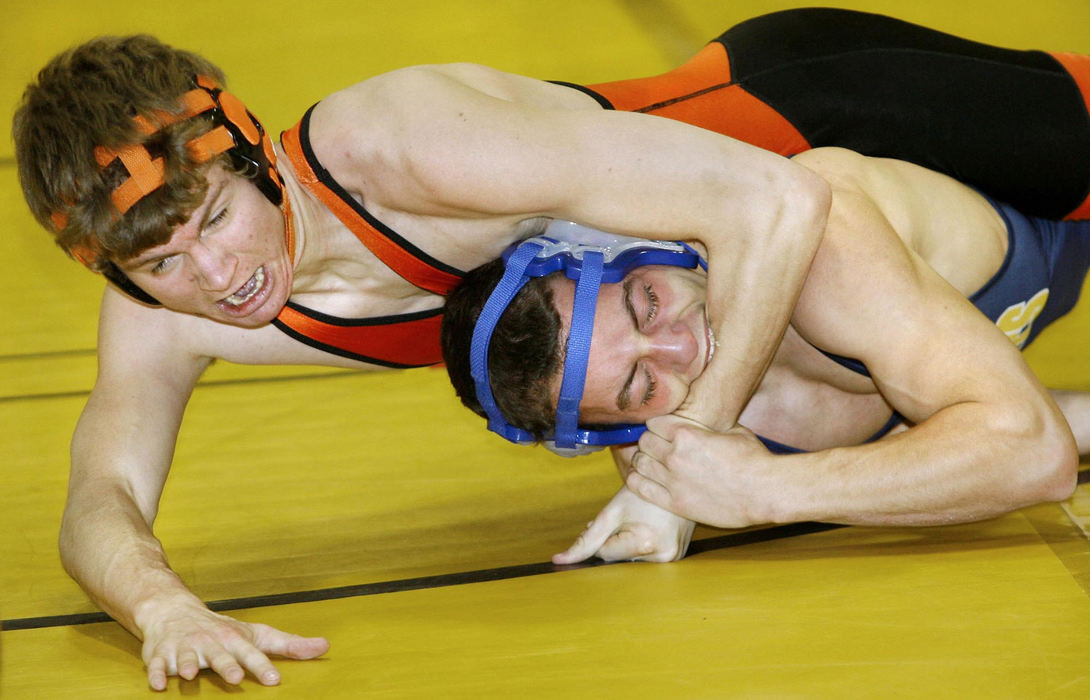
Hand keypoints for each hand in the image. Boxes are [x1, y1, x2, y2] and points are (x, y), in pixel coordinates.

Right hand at [139, 597, 329, 689]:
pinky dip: (155, 673)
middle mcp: (211, 643)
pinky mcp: (160, 655)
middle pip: (220, 655)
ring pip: (186, 658)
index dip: (263, 666)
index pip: (252, 653)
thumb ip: (289, 645)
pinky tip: (158, 684)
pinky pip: (155, 665)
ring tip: (190, 674)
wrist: (174, 611)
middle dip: (227, 665)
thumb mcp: (257, 634)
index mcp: (234, 639)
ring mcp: (185, 648)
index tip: (274, 679)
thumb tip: (324, 648)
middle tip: (235, 677)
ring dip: (187, 665)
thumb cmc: (222, 629)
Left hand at [552, 485, 694, 563]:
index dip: (605, 535)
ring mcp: (675, 557)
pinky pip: (649, 556)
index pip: (606, 554)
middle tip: (629, 519)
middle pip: (621, 558)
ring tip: (642, 520)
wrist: (672, 478)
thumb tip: (560, 560)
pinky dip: (643, 545)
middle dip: (617, 541)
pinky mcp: (678, 556)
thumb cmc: (641, 491)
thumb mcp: (610, 512)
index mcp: (646, 544)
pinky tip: (650, 526)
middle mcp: (665, 556)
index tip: (616, 519)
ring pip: (633, 558)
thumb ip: (586, 539)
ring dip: (630, 543)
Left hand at [627, 414, 773, 528]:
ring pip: (639, 463)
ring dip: (643, 461)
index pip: (653, 423)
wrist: (765, 491)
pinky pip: (640, 488)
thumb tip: (700, 422)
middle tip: (658, 449)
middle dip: (650, 443)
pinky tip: (643, 479)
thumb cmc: (754, 459)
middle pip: (643, 442)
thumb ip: (707, 426)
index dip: (657, 426)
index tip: (662, 431)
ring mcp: (673, 480)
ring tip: (652, 464)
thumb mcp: (732, 430)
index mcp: (687, 433)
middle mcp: (674, 455)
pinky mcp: (675, 502)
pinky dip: (637, 480)